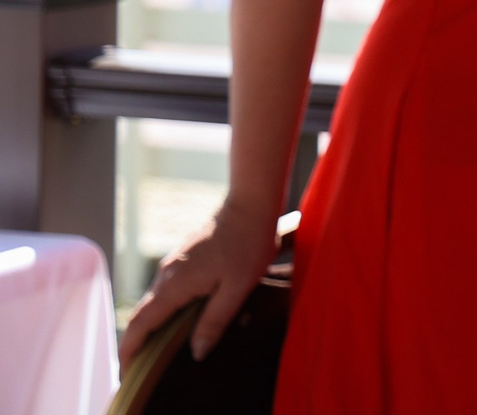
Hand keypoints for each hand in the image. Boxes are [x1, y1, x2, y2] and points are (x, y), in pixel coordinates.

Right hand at [120, 198, 277, 365]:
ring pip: (154, 301)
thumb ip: (215, 321)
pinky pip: (166, 290)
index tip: (125, 372)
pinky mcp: (183, 258)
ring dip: (150, 326)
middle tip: (138, 371)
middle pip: (142, 315)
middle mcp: (167, 275)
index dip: (129, 350)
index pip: (140, 324)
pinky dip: (163, 310)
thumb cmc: (248, 244)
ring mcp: (173, 265)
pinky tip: (177, 320)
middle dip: (135, 343)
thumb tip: (196, 353)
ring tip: (155, 352)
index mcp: (175, 285)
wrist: (250, 204)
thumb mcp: (237, 288)